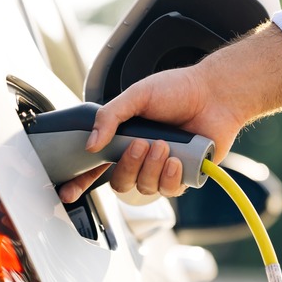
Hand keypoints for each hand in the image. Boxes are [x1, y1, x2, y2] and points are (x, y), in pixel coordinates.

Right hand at [57, 22, 281, 202]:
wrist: (215, 94)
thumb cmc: (178, 89)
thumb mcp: (137, 95)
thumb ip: (110, 116)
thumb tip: (91, 144)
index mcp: (124, 138)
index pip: (97, 166)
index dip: (80, 182)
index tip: (67, 192)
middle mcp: (141, 157)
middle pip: (119, 182)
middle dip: (128, 166)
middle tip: (141, 145)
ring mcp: (161, 168)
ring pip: (144, 188)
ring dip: (151, 168)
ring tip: (165, 145)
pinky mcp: (183, 176)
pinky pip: (168, 190)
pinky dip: (170, 176)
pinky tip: (177, 159)